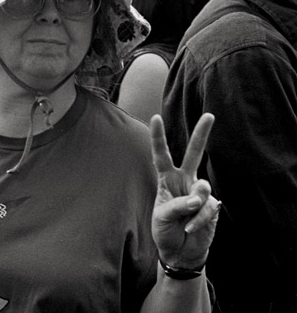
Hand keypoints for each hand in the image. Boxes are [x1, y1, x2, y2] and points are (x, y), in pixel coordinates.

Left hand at [151, 113, 220, 269]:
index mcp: (167, 179)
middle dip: (202, 134)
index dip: (158, 138)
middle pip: (194, 153)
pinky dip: (198, 220)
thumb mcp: (161, 217)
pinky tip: (191, 228)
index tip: (155, 118)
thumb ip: (178, 205)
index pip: (161, 155)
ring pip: (202, 187)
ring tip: (185, 220)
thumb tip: (197, 198)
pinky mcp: (213, 205)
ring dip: (194, 205)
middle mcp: (185, 181)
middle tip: (209, 115)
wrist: (180, 251)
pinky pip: (208, 208)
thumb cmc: (165, 231)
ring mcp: (200, 192)